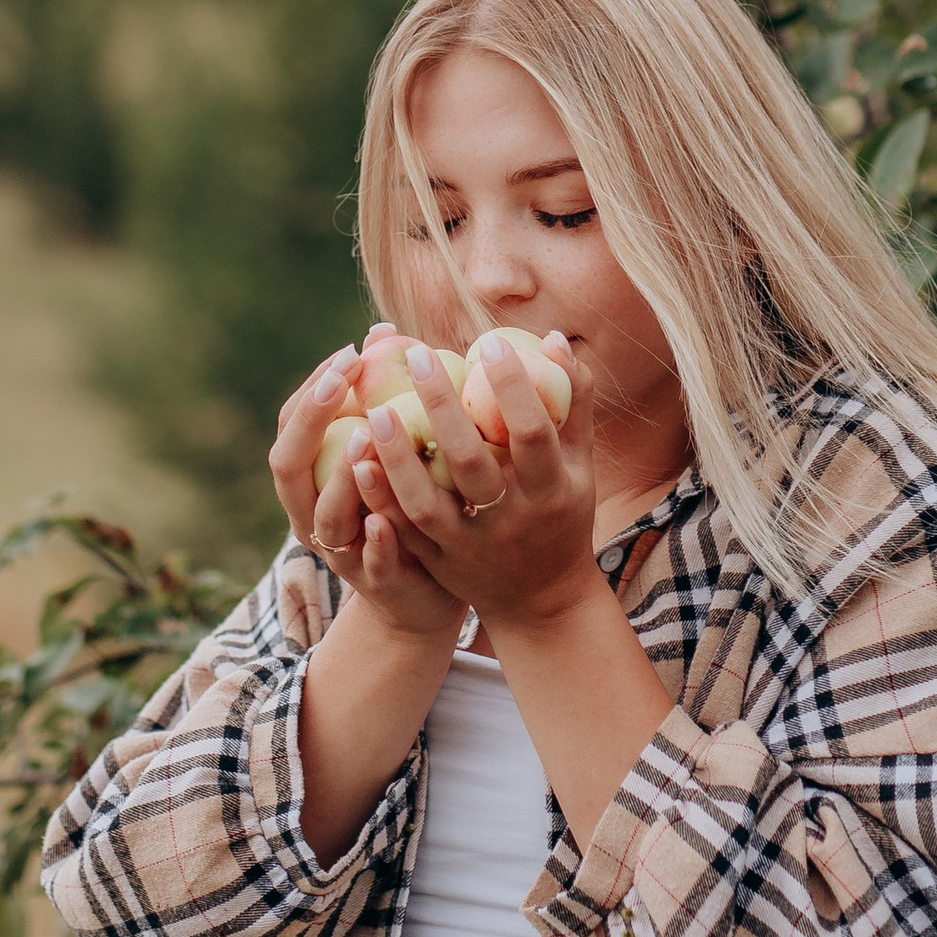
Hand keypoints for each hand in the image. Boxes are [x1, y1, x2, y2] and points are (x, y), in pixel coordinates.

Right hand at [269, 328, 462, 640]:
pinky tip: (385, 517)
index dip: (312, 391)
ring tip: (367, 435)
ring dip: (342, 476)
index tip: (350, 353)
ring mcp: (340, 553)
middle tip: (344, 380)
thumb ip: (382, 399)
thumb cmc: (407, 507)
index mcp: (310, 481)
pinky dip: (374, 540)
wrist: (425, 594)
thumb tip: (384, 328)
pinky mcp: (376, 582)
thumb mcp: (390, 453)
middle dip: (312, 421)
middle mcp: (311, 516)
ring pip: (325, 515)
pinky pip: (369, 561)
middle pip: (288, 466)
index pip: (291, 428)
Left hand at [348, 330, 603, 634]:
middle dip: (443, 409)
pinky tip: (357, 459)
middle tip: (419, 356)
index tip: (488, 343)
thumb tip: (552, 336)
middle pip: (471, 462)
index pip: (531, 432)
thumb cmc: (563, 512)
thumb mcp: (578, 464)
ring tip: (377, 409)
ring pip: (427, 503)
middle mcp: (511, 520)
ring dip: (399, 457)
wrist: (543, 600)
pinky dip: (380, 497)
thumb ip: (571, 402)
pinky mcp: (439, 563)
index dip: (512, 386)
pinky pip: (404, 530)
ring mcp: (470, 546)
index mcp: (551, 491)